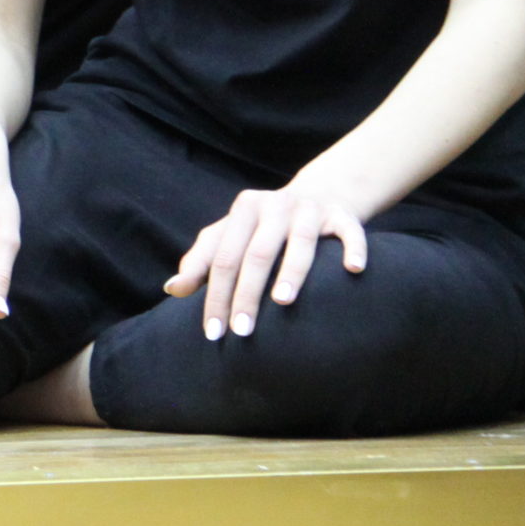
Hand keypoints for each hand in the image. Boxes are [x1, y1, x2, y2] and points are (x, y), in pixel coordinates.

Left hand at [165, 185, 367, 339]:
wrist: (318, 193)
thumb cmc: (263, 226)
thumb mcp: (230, 235)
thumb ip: (201, 261)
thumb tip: (172, 289)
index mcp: (243, 210)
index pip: (222, 258)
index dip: (214, 294)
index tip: (212, 332)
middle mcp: (275, 206)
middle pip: (257, 254)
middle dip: (247, 293)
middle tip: (242, 331)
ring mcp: (310, 210)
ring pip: (301, 243)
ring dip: (292, 272)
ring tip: (283, 303)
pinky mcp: (343, 216)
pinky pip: (350, 232)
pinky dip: (352, 249)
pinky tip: (352, 270)